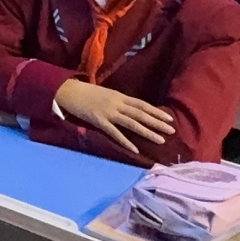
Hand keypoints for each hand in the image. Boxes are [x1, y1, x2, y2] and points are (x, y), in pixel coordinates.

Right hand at [53, 79, 175, 156]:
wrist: (67, 91)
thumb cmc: (86, 93)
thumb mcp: (105, 94)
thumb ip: (118, 102)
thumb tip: (131, 110)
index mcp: (119, 96)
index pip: (142, 105)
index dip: (156, 112)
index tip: (169, 119)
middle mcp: (116, 103)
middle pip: (140, 114)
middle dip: (157, 123)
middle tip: (172, 131)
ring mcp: (108, 112)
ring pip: (132, 123)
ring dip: (147, 132)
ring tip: (160, 140)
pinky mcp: (98, 121)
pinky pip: (114, 133)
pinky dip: (125, 141)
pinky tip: (135, 149)